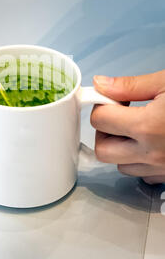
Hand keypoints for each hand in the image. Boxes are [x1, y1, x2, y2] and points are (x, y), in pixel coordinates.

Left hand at [90, 70, 164, 184]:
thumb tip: (100, 84)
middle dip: (106, 131)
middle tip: (122, 116)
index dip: (103, 105)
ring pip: (120, 165)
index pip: (99, 120)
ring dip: (122, 148)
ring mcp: (160, 168)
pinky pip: (141, 174)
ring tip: (140, 129)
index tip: (114, 100)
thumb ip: (131, 85)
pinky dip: (140, 161)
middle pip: (102, 150)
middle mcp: (151, 153)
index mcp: (148, 126)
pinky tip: (152, 144)